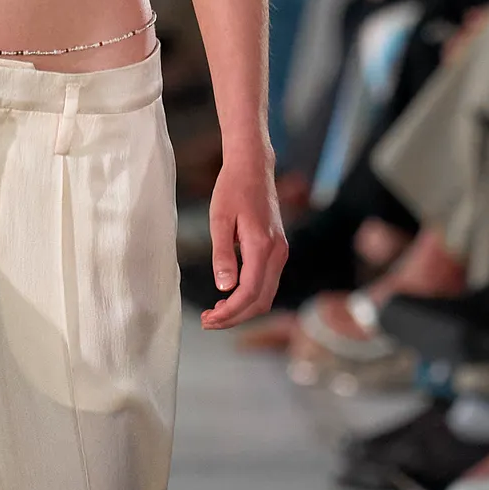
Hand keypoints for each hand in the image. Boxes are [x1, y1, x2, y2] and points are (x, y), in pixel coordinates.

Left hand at [201, 140, 287, 328]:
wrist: (253, 167)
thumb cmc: (232, 189)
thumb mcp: (219, 220)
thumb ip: (222, 254)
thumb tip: (224, 288)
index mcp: (263, 246)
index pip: (249, 293)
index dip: (230, 313)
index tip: (209, 320)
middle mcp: (278, 252)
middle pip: (261, 301)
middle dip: (235, 317)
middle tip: (207, 322)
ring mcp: (281, 251)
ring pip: (266, 295)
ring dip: (242, 309)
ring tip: (215, 313)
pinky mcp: (278, 250)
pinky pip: (267, 283)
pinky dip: (250, 296)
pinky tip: (229, 296)